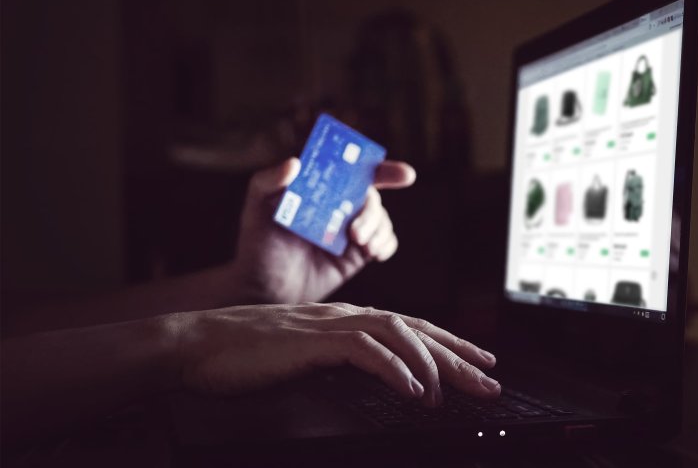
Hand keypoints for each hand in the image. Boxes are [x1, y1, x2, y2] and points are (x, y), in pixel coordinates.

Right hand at [172, 303, 498, 405]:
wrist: (195, 345)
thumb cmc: (243, 357)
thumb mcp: (304, 358)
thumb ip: (339, 362)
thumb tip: (376, 381)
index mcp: (344, 320)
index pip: (409, 326)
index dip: (448, 342)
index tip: (478, 361)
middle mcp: (344, 316)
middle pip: (416, 329)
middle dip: (458, 355)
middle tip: (491, 378)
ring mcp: (329, 325)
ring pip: (400, 334)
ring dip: (434, 363)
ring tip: (458, 392)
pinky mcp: (312, 341)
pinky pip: (365, 352)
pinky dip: (395, 370)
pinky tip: (415, 391)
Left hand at [232, 157, 415, 303]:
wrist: (264, 289)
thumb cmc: (257, 245)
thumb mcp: (256, 207)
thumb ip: (270, 181)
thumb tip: (295, 163)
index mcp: (320, 186)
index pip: (355, 168)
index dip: (382, 168)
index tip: (404, 175)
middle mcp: (338, 204)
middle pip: (372, 196)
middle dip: (372, 211)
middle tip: (355, 232)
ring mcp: (350, 229)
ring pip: (382, 219)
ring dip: (378, 230)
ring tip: (360, 246)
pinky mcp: (357, 254)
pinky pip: (386, 242)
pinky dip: (386, 245)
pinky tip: (372, 254)